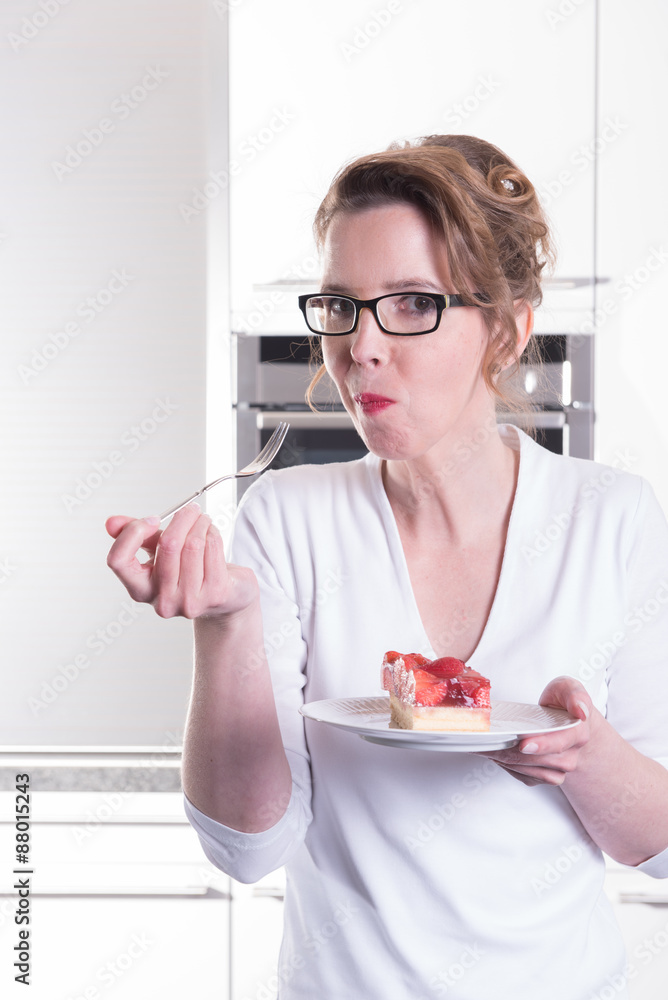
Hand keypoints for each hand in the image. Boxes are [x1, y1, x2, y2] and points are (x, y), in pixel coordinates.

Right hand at [105, 505, 257, 619]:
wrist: (226, 596)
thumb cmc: (189, 572)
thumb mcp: (158, 553)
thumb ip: (135, 536)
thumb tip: (112, 522)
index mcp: (141, 590)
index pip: (119, 560)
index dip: (133, 533)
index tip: (152, 520)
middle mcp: (163, 601)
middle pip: (167, 545)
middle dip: (181, 518)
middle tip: (190, 508)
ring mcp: (189, 601)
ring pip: (193, 544)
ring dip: (200, 523)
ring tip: (203, 519)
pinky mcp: (215, 594)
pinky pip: (212, 549)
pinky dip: (213, 533)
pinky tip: (212, 533)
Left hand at [476, 676, 594, 785]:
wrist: (565, 719)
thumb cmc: (562, 702)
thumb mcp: (568, 688)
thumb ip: (575, 695)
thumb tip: (581, 711)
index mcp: (578, 733)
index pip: (560, 743)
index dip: (541, 745)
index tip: (523, 744)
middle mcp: (572, 754)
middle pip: (541, 759)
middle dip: (514, 752)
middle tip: (492, 743)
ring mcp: (561, 767)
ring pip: (533, 771)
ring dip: (510, 761)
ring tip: (491, 748)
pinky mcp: (548, 775)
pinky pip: (528, 777)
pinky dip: (511, 768)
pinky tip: (501, 755)